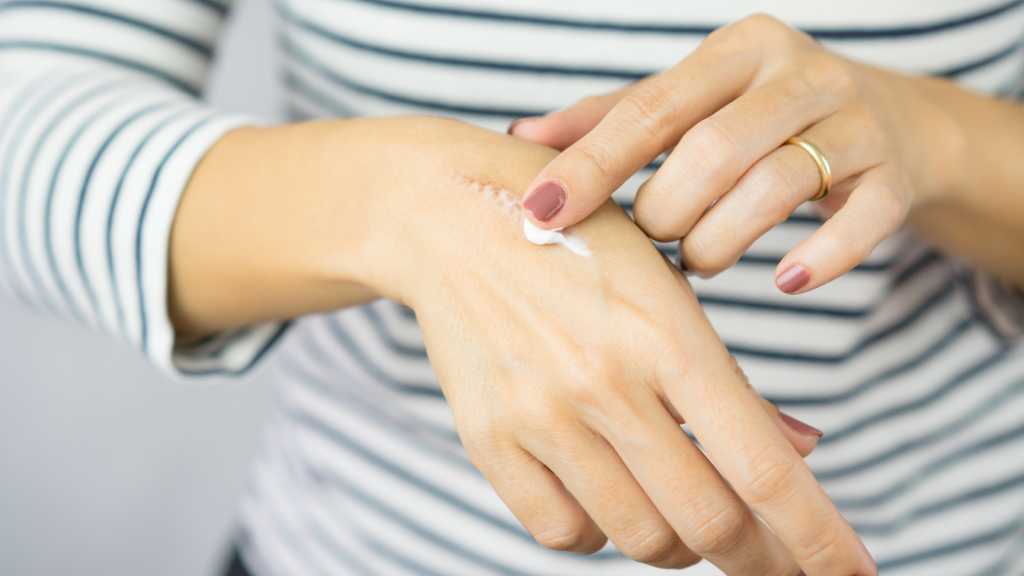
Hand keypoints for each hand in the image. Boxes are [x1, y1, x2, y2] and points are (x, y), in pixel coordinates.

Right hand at [172, 116, 870, 574]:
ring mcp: (541, 417)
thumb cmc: (576, 240)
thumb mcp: (666, 284)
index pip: (765, 469)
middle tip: (772, 562)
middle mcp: (606, 384)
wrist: (449, 218)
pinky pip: (561, 534)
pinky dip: (599, 535)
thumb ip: (730, 379)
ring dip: (677, 543)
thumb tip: (801, 451)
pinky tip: (608, 498)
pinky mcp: (488, 439)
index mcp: (668, 335)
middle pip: (709, 524)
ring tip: (679, 511)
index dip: (819, 538)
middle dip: (760, 559)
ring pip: (641, 538)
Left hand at [512, 14, 960, 293]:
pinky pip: (863, 220)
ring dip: (720, 240)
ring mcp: (854, 121)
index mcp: (735, 50)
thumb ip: (612, 121)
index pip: (651, 109)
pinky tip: (786, 281)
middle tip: (651, 240)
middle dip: (665, 211)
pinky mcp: (895, 174)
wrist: (889, 120)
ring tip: (697, 260)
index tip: (541, 211)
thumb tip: (523, 141)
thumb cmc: (757, 117)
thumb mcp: (689, 105)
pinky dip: (821, 258)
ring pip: (777, 185)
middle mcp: (797, 74)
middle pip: (714, 149)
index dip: (592, 163)